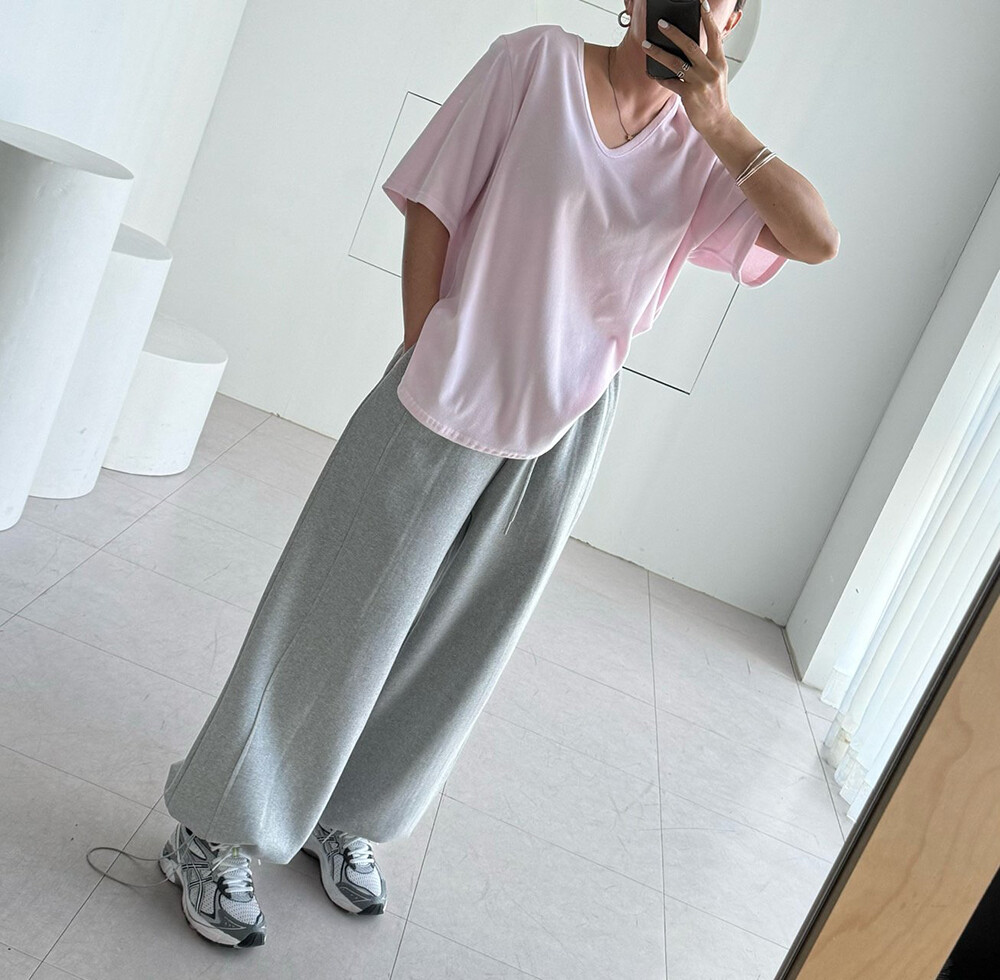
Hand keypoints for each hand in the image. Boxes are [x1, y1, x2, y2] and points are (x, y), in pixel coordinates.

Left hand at [643, 2, 732, 134]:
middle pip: (690, 45)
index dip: (707, 17)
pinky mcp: (689, 95)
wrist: (718, 122)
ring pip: (675, 62)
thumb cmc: (715, 97)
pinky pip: (669, 82)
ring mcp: (699, 82)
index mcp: (719, 61)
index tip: (701, 3)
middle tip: (660, 23)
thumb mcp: (717, 74)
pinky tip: (650, 71)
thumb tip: (689, 46)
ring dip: (658, 52)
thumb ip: (707, 60)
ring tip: (646, 45)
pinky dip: (658, 76)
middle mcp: (710, 69)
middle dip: (674, 33)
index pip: (714, 34)